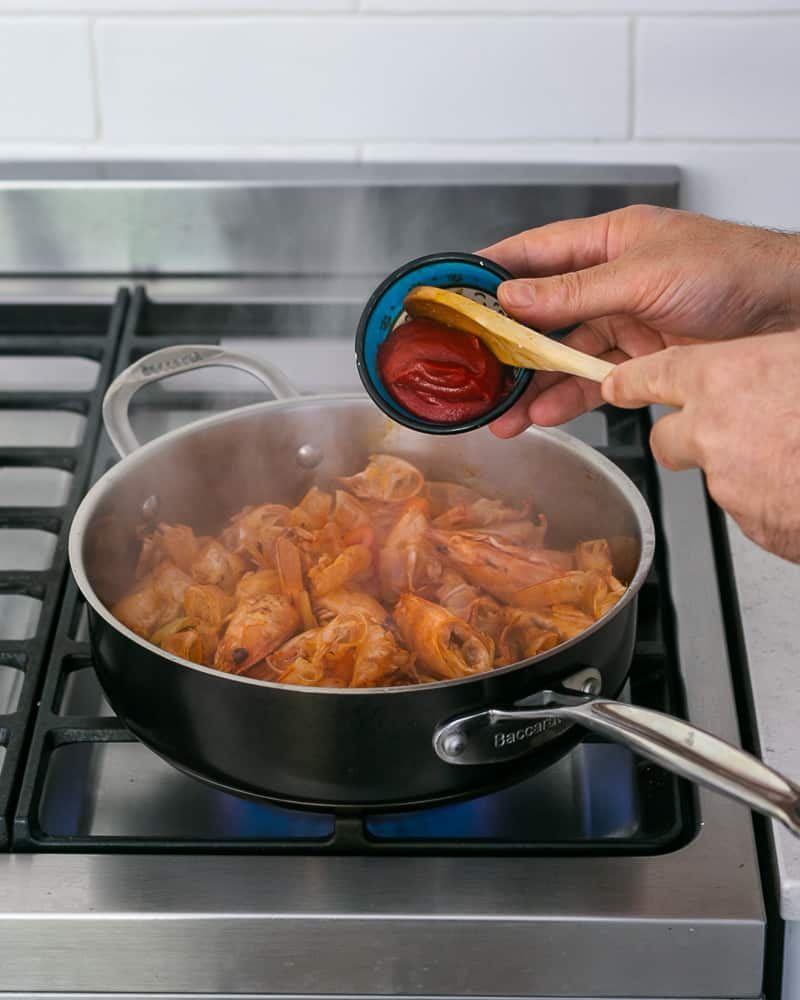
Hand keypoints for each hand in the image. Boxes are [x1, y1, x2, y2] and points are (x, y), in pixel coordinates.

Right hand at [480, 205, 799, 436]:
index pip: (535, 253)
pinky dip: (569, 398)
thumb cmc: (732, 269)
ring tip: (505, 413)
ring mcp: (626, 322)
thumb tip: (514, 297)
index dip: (492, 272)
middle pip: (543, 314)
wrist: (787, 313)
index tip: (455, 291)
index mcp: (609, 241)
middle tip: (476, 368)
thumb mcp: (643, 275)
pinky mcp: (643, 359)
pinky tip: (545, 413)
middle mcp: (611, 281)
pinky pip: (594, 381)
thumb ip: (574, 291)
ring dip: (534, 384)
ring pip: (565, 355)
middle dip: (508, 344)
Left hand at [602, 332, 799, 562]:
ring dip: (741, 469)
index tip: (614, 383)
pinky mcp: (751, 523)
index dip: (630, 381)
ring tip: (791, 456)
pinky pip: (748, 509)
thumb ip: (767, 361)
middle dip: (686, 437)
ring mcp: (729, 482)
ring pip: (714, 474)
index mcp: (722, 376)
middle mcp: (712, 430)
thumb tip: (763, 358)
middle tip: (728, 430)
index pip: (650, 375)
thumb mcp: (796, 355)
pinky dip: (768, 501)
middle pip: (667, 437)